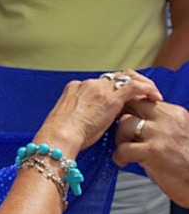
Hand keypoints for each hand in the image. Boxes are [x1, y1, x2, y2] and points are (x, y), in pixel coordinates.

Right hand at [35, 70, 161, 152]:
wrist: (59, 135)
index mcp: (74, 88)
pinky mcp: (111, 98)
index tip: (121, 101)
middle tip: (140, 95)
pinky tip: (155, 97)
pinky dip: (147, 89)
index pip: (99, 84)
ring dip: (141, 84)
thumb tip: (88, 121)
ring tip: (151, 95)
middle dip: (128, 85)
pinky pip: (135, 86)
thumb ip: (79, 114)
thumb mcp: (68, 120)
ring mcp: (99, 89)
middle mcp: (87, 84)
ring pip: (126, 78)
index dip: (112, 90)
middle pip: (113, 78)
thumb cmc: (61, 135)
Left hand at [115, 101, 188, 206]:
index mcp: (176, 113)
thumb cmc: (188, 162)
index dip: (130, 109)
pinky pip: (123, 148)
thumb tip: (137, 116)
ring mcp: (160, 134)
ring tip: (124, 149)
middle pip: (132, 105)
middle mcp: (169, 120)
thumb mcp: (180, 133)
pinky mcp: (154, 152)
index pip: (144, 100)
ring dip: (119, 138)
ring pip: (125, 124)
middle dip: (121, 117)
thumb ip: (162, 122)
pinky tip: (123, 161)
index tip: (125, 118)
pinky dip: (119, 156)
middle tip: (122, 132)